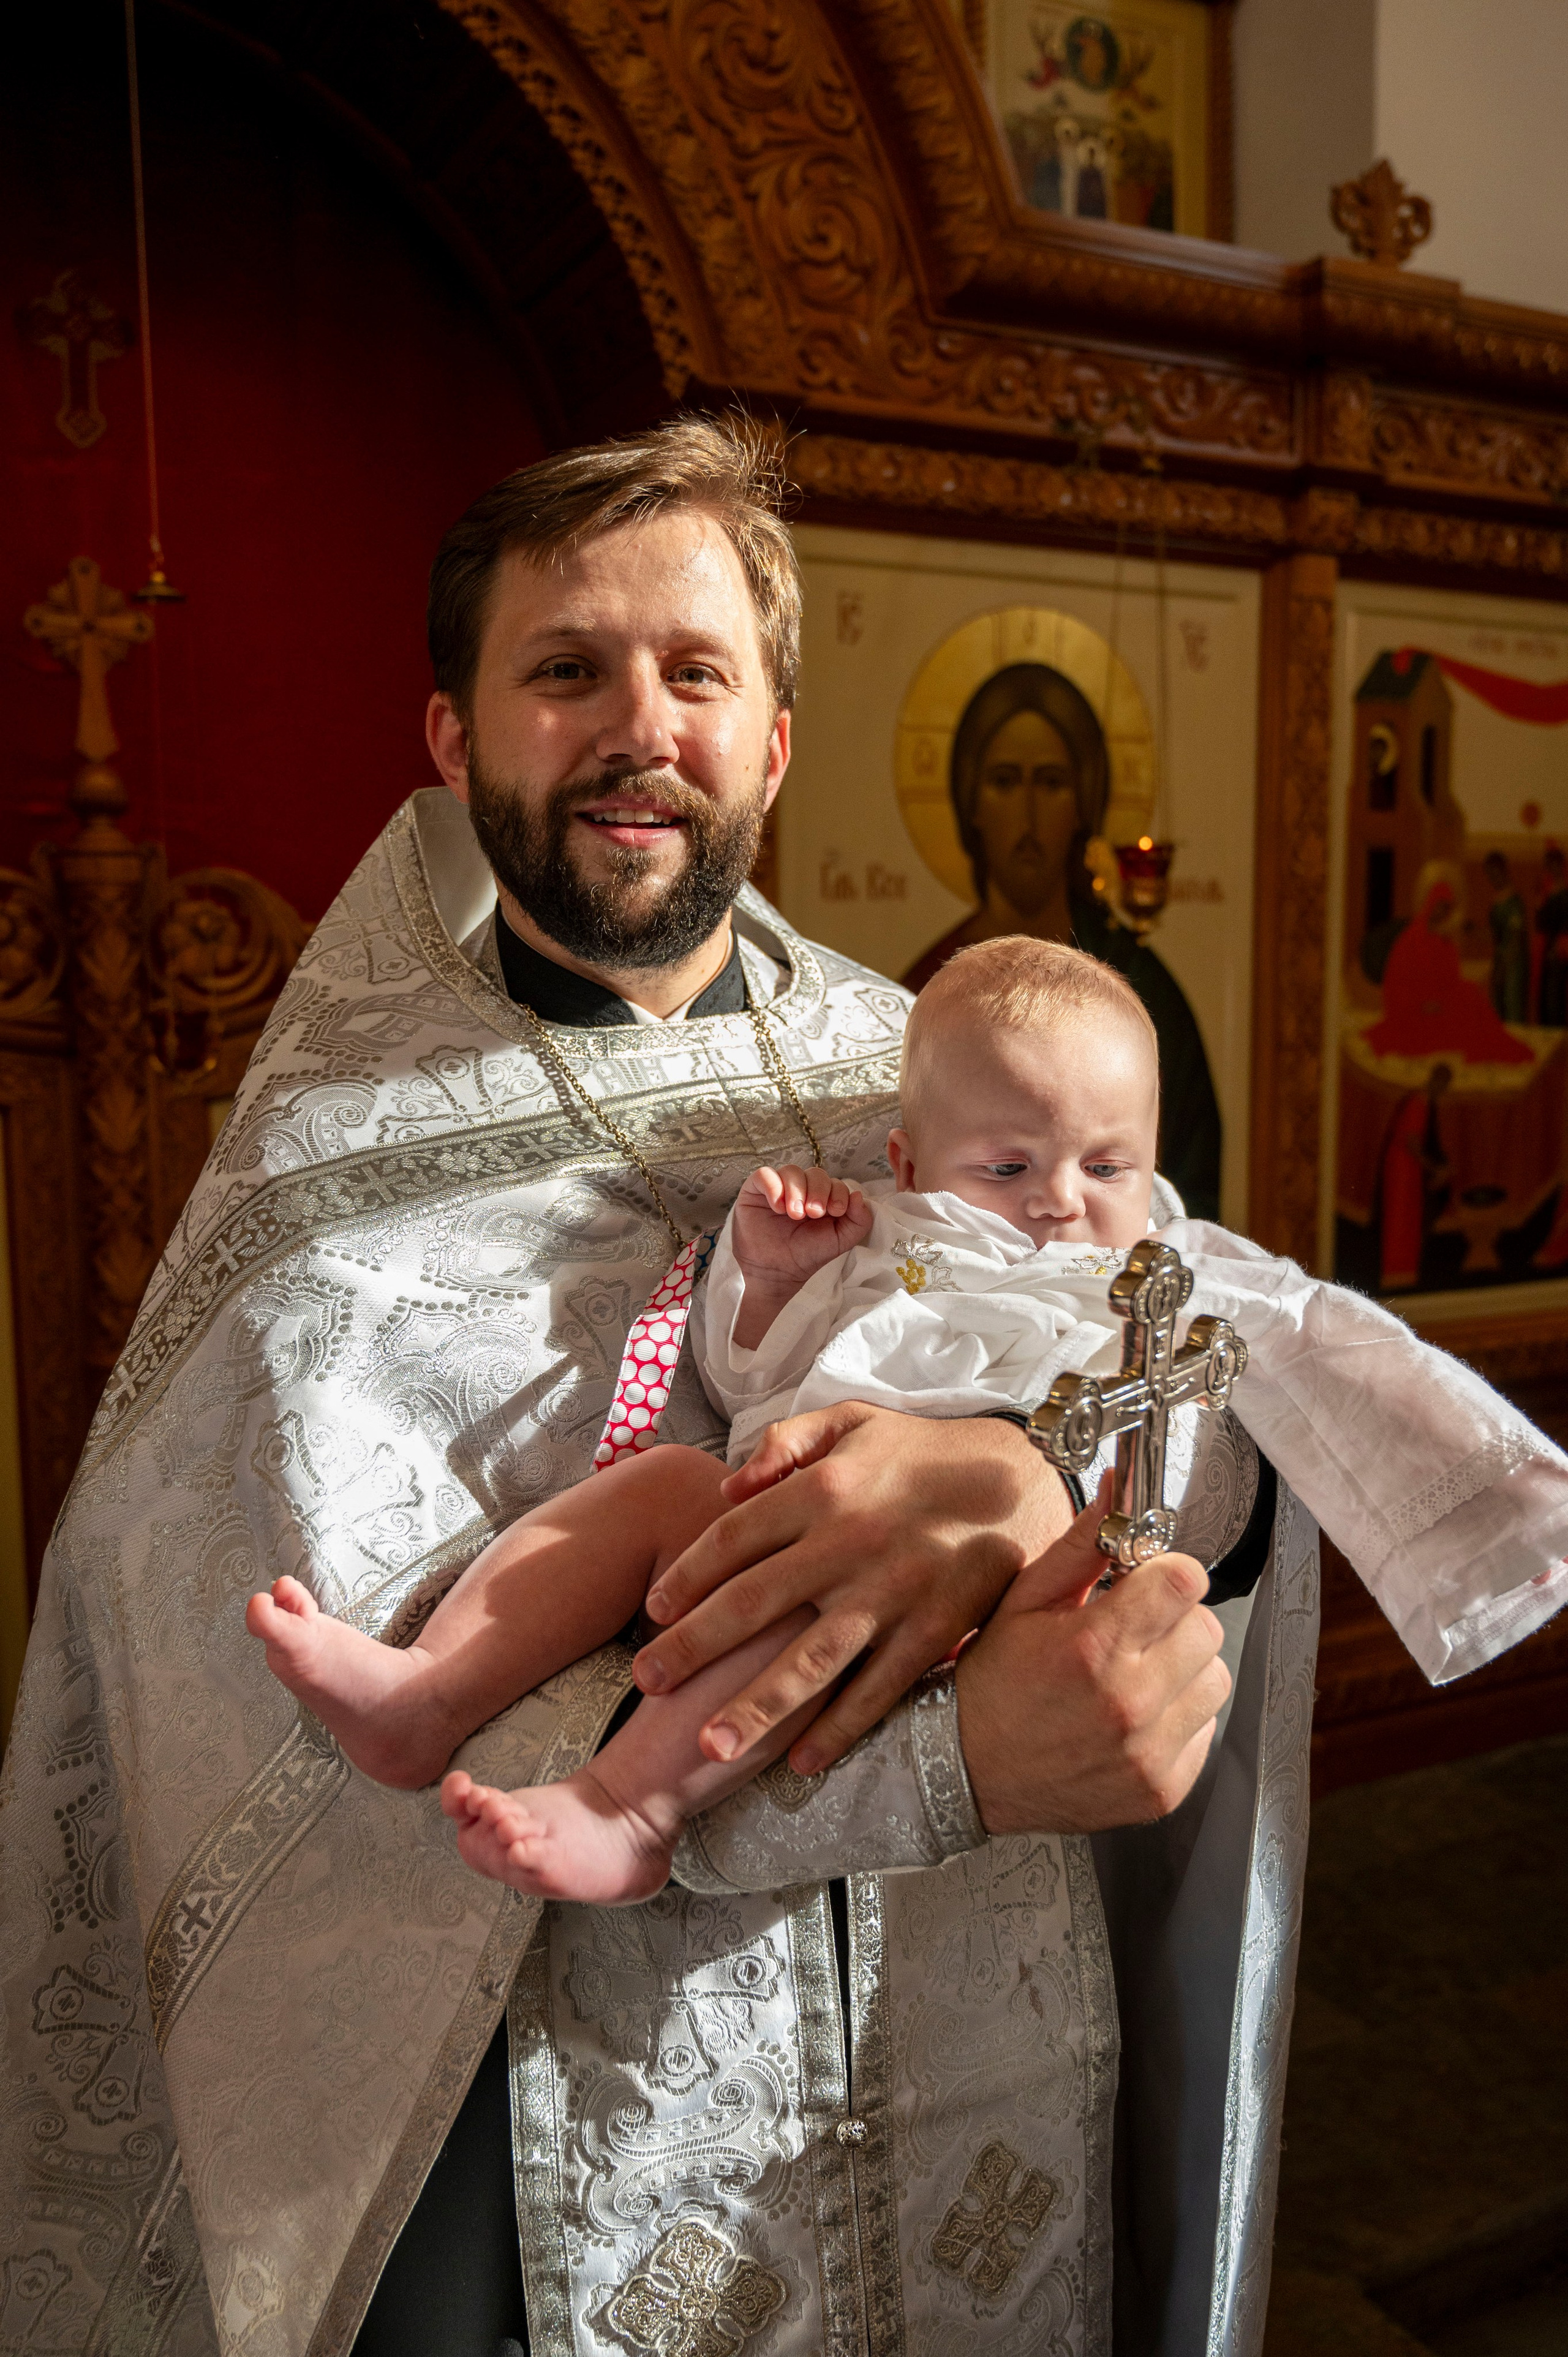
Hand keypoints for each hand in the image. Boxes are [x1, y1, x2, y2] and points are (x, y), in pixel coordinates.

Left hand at [633, 1402, 1073, 1772]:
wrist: (1021, 1479)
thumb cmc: (922, 1452)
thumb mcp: (851, 1420)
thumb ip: (785, 1442)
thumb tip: (726, 1487)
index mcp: (824, 1488)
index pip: (734, 1537)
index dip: (687, 1576)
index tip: (652, 1611)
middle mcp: (850, 1543)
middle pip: (755, 1603)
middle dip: (694, 1648)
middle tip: (646, 1683)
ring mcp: (893, 1593)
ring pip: (812, 1659)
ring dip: (757, 1706)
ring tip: (708, 1747)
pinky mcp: (934, 1630)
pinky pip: (880, 1688)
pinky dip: (841, 1728)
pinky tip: (800, 1762)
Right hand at [730, 1167, 874, 1349]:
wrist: (776, 1272)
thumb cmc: (806, 1255)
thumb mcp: (840, 1241)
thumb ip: (858, 1221)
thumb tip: (858, 1195)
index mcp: (824, 1198)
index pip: (835, 1183)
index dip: (838, 1193)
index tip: (835, 1212)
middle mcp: (802, 1189)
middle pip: (816, 1173)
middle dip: (819, 1191)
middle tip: (813, 1214)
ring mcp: (779, 1187)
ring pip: (792, 1171)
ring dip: (797, 1191)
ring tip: (795, 1214)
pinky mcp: (756, 1190)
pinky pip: (764, 1175)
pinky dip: (774, 1187)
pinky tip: (777, 1206)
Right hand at [957, 1488, 1230, 1833]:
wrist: (966, 1772)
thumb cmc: (991, 1683)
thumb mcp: (1023, 1603)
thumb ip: (1080, 1547)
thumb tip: (1117, 1493)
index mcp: (1093, 1647)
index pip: (1183, 1582)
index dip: (1166, 1573)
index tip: (1145, 1583)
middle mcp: (1129, 1703)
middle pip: (1207, 1628)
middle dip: (1174, 1620)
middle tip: (1132, 1631)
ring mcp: (1149, 1753)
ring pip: (1215, 1679)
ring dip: (1183, 1670)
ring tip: (1134, 1675)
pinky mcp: (1162, 1791)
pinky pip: (1206, 1731)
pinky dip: (1179, 1719)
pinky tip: (1135, 1718)